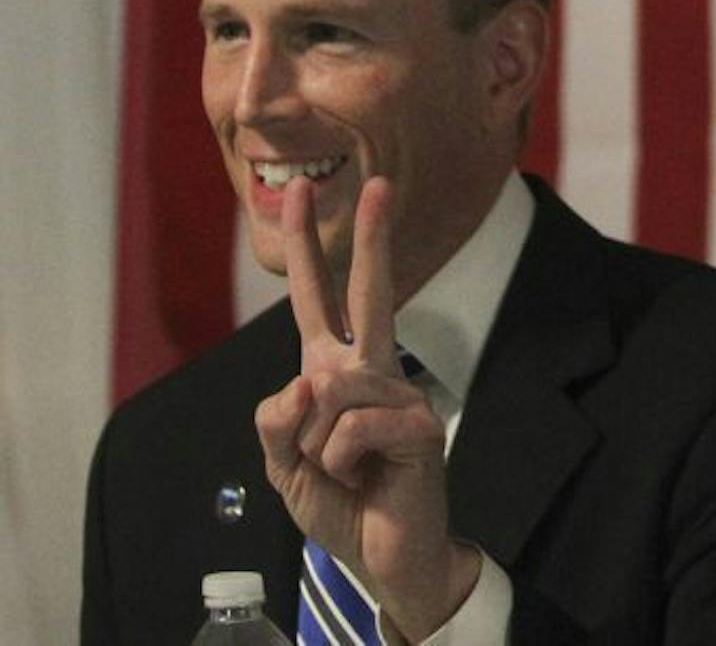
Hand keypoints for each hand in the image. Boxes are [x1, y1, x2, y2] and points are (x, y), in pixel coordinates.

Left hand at [256, 175, 479, 640]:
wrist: (385, 555)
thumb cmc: (339, 504)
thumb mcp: (280, 467)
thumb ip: (275, 421)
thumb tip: (305, 381)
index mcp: (331, 371)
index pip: (315, 300)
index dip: (305, 247)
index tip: (304, 192)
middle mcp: (369, 371)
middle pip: (368, 292)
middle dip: (372, 236)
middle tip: (380, 181)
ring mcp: (398, 393)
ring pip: (328, 389)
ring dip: (314, 447)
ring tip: (344, 474)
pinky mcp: (419, 423)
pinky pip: (347, 429)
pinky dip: (338, 464)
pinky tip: (366, 479)